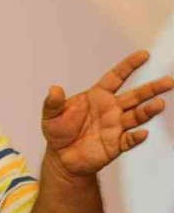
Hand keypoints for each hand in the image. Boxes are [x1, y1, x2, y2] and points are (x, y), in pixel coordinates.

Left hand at [41, 50, 172, 176]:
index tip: (144, 55)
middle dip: (151, 88)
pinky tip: (142, 133)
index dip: (129, 66)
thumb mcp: (50, 115)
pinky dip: (136, 137)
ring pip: (136, 116)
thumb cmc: (58, 132)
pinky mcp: (116, 144)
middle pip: (135, 96)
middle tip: (168, 81)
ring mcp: (115, 126)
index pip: (116, 77)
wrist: (62, 158)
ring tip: (159, 104)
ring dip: (148, 111)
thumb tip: (53, 89)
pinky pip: (129, 140)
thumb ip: (53, 102)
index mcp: (97, 96)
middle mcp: (111, 109)